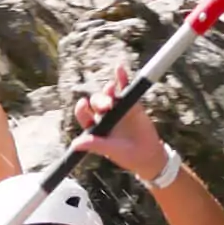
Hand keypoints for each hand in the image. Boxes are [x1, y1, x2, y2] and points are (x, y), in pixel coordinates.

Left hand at [70, 64, 170, 182]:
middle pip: (96, 102)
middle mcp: (103, 116)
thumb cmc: (126, 156)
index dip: (81, 109)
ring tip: (111, 89)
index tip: (83, 104)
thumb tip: (75, 144)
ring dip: (108, 90)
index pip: (84, 115)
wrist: (148, 154)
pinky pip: (125, 89)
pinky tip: (120, 69)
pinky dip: (122, 79)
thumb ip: (95, 145)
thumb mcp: (110, 150)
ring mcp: (117, 108)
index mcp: (95, 127)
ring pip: (108, 94)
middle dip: (100, 101)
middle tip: (108, 105)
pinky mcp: (131, 103)